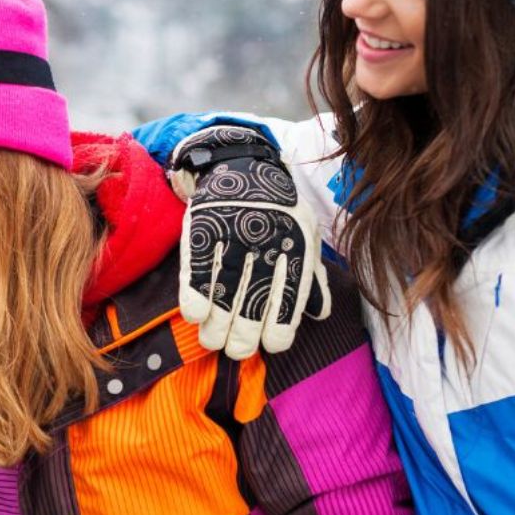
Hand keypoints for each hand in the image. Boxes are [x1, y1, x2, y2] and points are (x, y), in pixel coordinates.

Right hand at [168, 125, 329, 357]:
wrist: (243, 164)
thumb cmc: (279, 210)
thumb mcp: (306, 237)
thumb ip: (311, 277)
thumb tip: (319, 315)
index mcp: (297, 246)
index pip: (289, 300)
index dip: (279, 332)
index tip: (269, 345)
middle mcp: (267, 241)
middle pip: (253, 303)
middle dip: (243, 337)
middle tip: (235, 349)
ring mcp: (233, 234)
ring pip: (223, 292)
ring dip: (215, 325)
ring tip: (211, 340)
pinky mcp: (205, 227)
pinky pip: (197, 269)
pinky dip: (194, 296)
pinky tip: (195, 315)